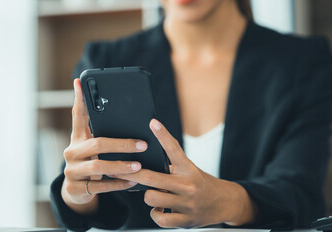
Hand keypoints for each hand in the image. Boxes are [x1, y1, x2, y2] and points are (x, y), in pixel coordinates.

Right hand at [61, 79, 147, 213]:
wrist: (75, 190)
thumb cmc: (91, 162)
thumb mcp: (93, 147)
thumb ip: (104, 134)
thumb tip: (129, 119)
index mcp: (78, 139)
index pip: (77, 116)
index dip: (79, 99)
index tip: (80, 82)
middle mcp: (72, 152)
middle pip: (97, 144)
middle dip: (122, 144)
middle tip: (143, 144)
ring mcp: (72, 171)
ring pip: (98, 167)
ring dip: (121, 166)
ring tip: (139, 166)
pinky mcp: (75, 188)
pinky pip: (99, 187)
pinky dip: (117, 184)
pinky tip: (131, 182)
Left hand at [113, 119, 256, 227]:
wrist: (224, 203)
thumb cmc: (201, 183)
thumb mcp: (189, 169)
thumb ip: (171, 164)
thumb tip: (147, 155)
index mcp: (188, 169)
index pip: (174, 149)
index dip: (163, 135)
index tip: (153, 123)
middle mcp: (188, 185)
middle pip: (152, 177)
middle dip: (132, 174)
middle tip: (119, 171)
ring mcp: (187, 204)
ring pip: (152, 198)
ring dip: (148, 196)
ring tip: (153, 194)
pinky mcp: (186, 220)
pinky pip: (160, 219)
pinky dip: (156, 214)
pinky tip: (160, 210)